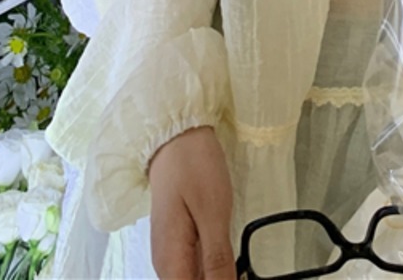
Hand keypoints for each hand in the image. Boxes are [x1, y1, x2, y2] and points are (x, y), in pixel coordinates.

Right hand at [148, 126, 236, 279]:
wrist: (176, 136)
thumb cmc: (193, 167)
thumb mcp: (213, 213)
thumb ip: (217, 259)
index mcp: (171, 260)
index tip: (233, 274)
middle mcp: (165, 262)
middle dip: (217, 279)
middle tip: (237, 264)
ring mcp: (170, 252)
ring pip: (193, 278)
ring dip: (215, 274)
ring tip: (235, 262)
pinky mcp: (177, 241)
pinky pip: (193, 266)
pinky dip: (211, 267)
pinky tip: (226, 256)